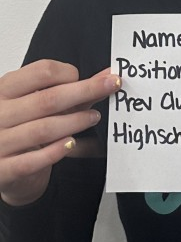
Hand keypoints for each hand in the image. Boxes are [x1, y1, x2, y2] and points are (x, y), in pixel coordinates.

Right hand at [0, 60, 120, 205]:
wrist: (3, 165)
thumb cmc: (24, 126)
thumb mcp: (42, 102)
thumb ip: (75, 89)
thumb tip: (107, 75)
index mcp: (6, 89)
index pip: (41, 72)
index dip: (69, 73)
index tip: (86, 78)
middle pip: (47, 99)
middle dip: (83, 92)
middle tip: (109, 88)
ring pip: (42, 129)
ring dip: (74, 122)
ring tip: (94, 117)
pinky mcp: (3, 169)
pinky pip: (31, 161)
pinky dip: (55, 152)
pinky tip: (71, 143)